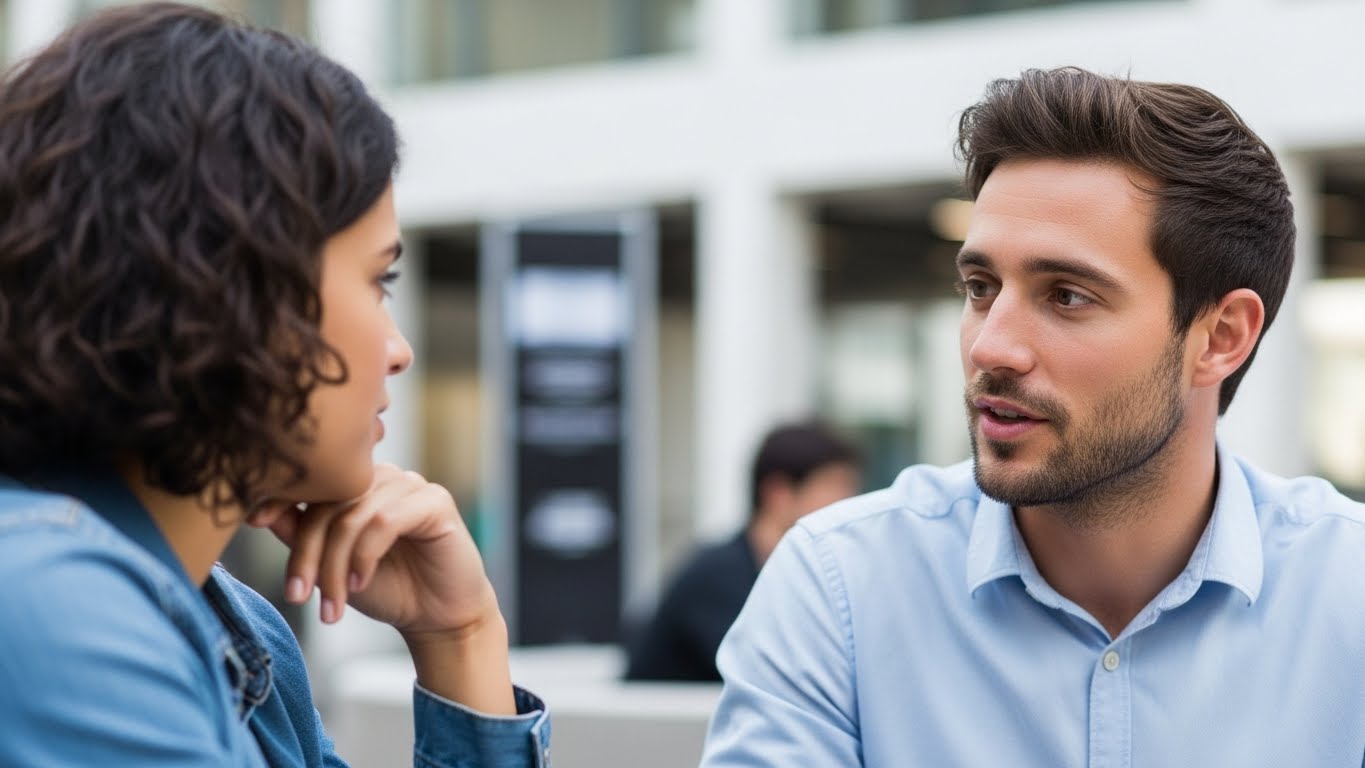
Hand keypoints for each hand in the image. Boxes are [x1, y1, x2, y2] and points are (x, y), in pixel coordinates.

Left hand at [247, 463, 497, 636]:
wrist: (437, 617)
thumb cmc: (387, 588)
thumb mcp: (332, 565)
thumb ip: (302, 536)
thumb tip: (257, 512)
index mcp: (358, 485)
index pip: (312, 483)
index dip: (280, 497)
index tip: (252, 520)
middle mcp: (384, 477)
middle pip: (328, 501)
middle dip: (307, 553)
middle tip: (298, 596)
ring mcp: (411, 485)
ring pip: (353, 515)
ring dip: (335, 564)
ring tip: (332, 604)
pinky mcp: (435, 501)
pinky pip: (386, 521)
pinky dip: (365, 556)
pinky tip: (361, 584)